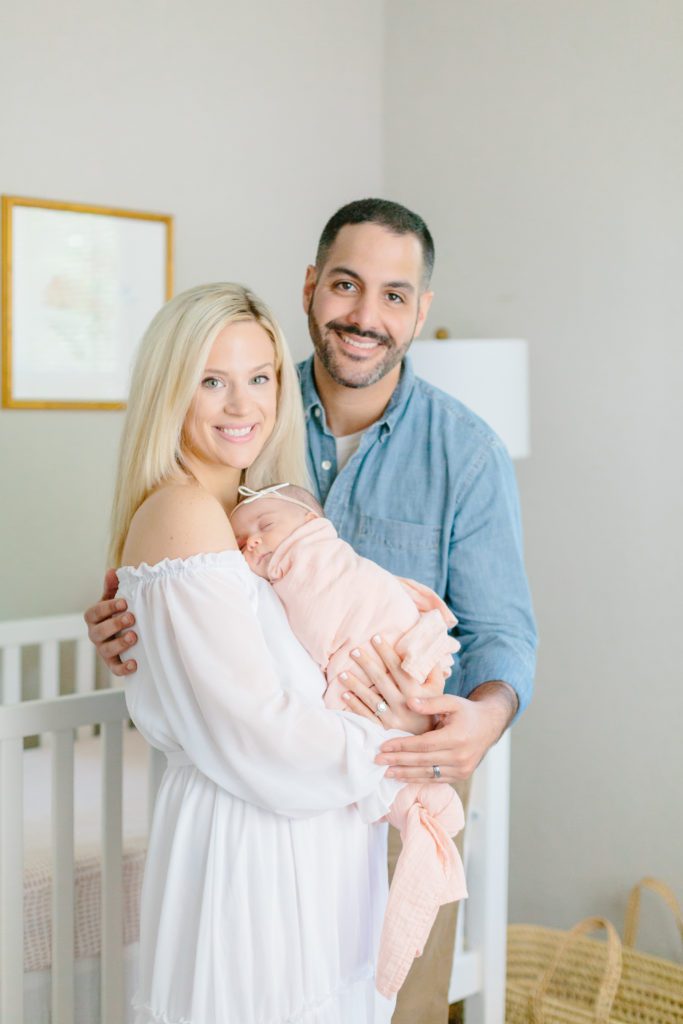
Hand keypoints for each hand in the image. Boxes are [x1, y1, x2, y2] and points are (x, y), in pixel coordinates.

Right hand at [83, 570, 138, 676]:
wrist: (125, 629)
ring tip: (134, 637)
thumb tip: (112, 571)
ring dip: (119, 644)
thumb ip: (113, 586)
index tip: (124, 602)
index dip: (108, 607)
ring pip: (106, 650)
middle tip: (131, 618)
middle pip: (99, 632)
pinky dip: (123, 668)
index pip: (95, 612)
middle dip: (114, 624)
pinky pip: (115, 669)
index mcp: (94, 617)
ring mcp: (103, 650)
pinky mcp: (113, 663)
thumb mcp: (115, 597)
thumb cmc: (119, 611)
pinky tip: (134, 664)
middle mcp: (95, 634)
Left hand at [338, 636, 441, 733]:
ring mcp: (392, 718)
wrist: (430, 743)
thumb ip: (433, 670)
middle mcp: (404, 704)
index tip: (375, 637)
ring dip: (355, 685)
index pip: (399, 667)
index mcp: (417, 692)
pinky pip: (366, 716)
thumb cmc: (432, 710)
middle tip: (353, 650)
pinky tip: (344, 695)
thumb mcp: (438, 691)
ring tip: (341, 673)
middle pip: (381, 680)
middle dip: (366, 664)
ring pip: (370, 698)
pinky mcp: (383, 730)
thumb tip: (427, 648)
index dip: (386, 652)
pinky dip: (354, 706)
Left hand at [374, 693, 503, 780]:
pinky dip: (418, 779)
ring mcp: (462, 769)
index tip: (384, 745)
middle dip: (398, 761)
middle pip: (422, 761)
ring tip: (386, 773)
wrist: (490, 726)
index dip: (402, 746)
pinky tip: (403, 776)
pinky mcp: (461, 776)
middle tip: (378, 761)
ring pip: (428, 774)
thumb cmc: (467, 712)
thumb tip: (408, 702)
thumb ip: (430, 703)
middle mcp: (460, 756)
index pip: (423, 744)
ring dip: (405, 774)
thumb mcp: (451, 701)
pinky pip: (436, 779)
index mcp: (457, 737)